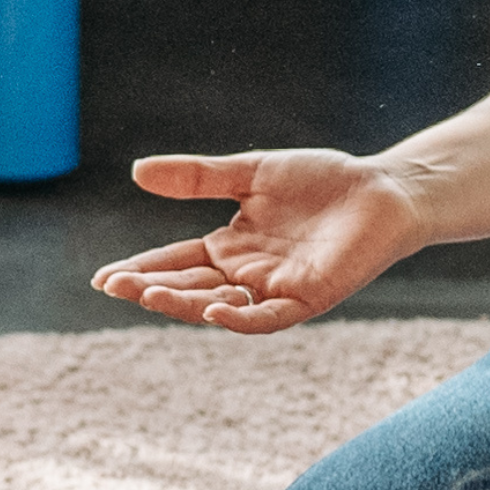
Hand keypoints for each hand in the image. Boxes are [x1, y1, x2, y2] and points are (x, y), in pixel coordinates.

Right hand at [91, 152, 430, 333]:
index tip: (103, 276)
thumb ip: (199, 177)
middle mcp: (248, 275)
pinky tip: (212, 308)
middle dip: (150, 288)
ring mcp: (275, 290)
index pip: (176, 263)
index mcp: (232, 248)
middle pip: (189, 288)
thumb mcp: (252, 173)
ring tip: (148, 293)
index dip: (142, 269)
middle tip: (114, 285)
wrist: (385, 189)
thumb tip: (137, 171)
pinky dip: (238, 316)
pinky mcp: (307, 299)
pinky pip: (266, 317)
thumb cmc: (325, 181)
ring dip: (183, 304)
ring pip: (218, 306)